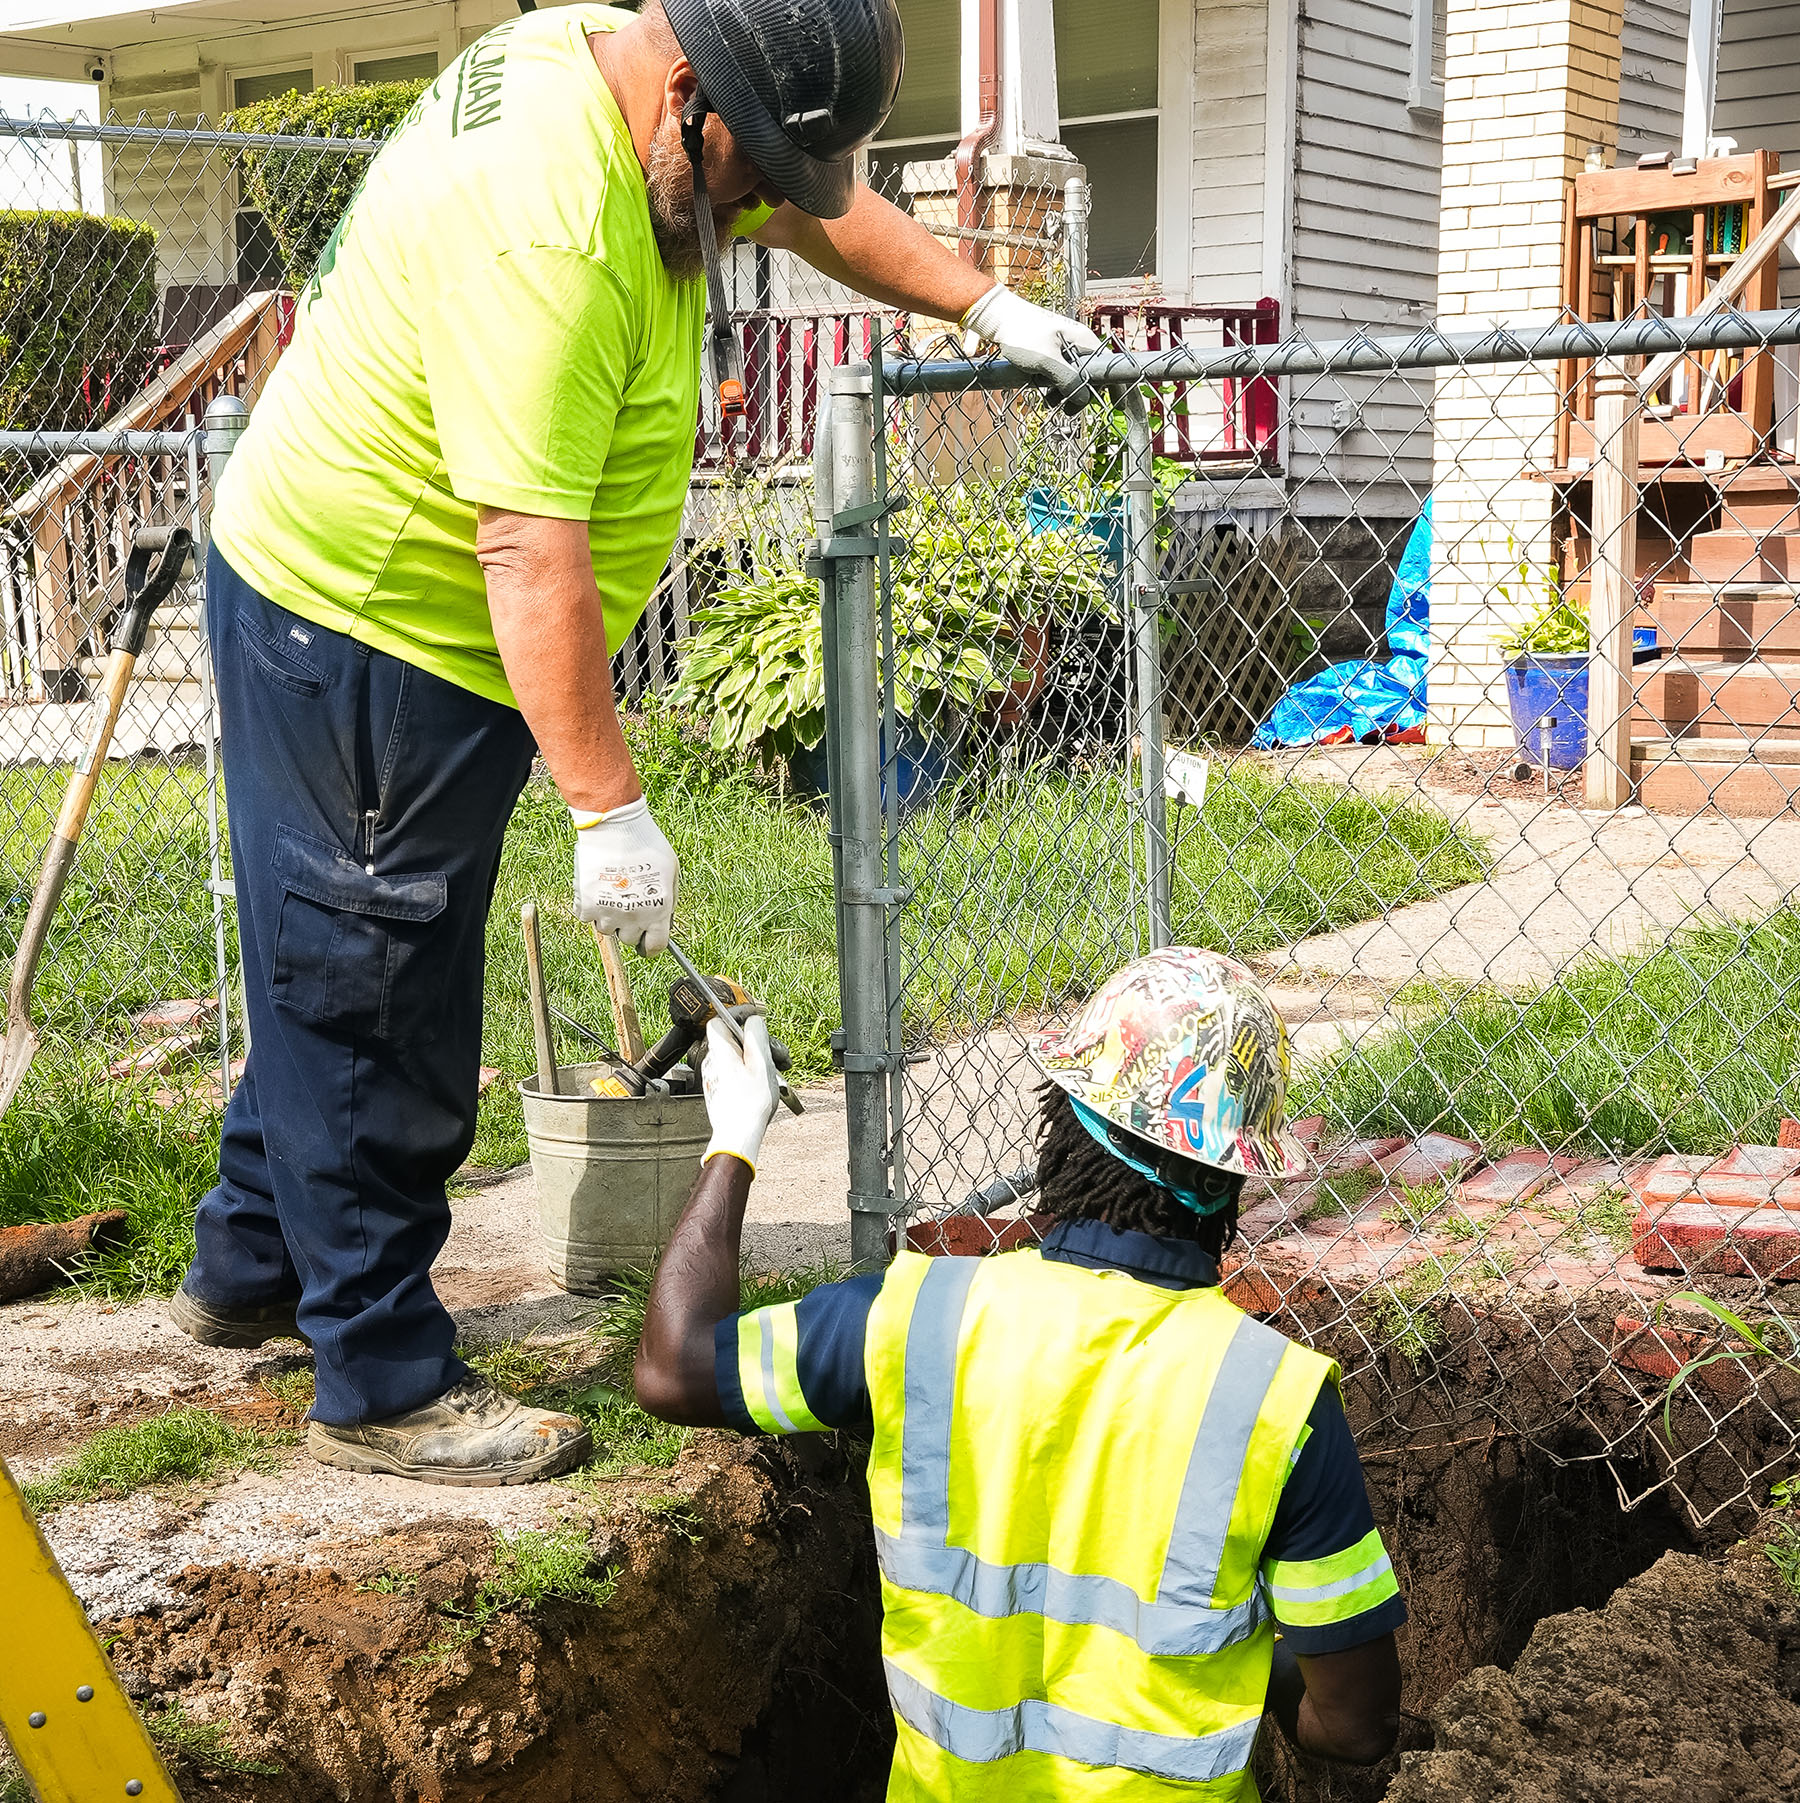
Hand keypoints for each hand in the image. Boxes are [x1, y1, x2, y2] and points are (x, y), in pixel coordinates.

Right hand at [571, 797, 676, 954]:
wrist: (615, 827)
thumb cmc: (646, 844)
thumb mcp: (672, 871)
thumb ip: (670, 899)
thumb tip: (665, 918)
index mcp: (658, 911)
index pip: (655, 946)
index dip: (651, 945)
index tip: (646, 941)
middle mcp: (634, 917)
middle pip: (629, 938)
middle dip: (631, 926)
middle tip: (628, 905)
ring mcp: (608, 913)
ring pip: (607, 929)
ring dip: (609, 917)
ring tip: (612, 892)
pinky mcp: (586, 904)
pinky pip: (587, 917)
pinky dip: (589, 907)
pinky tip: (596, 889)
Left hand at [700, 1014, 779, 1171]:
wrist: (738, 1136)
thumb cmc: (749, 1103)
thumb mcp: (760, 1062)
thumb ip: (756, 1035)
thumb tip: (753, 1020)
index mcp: (720, 1051)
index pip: (719, 1020)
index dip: (737, 1015)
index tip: (755, 1019)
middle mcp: (713, 1062)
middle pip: (734, 1040)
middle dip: (758, 1043)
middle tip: (777, 1054)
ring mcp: (716, 1077)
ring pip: (738, 1057)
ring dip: (759, 1059)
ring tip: (777, 1071)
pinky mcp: (720, 1090)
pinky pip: (736, 1072)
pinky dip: (752, 1072)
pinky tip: (766, 1084)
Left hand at [961, 284, 1103, 405]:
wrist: (998, 318)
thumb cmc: (1022, 335)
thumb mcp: (1046, 361)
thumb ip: (1067, 380)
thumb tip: (1085, 400)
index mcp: (1083, 340)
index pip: (1108, 365)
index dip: (1114, 386)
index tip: (1117, 405)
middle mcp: (1079, 342)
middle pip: (1091, 374)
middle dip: (1081, 394)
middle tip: (1069, 411)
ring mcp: (1066, 346)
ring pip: (1075, 375)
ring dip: (1065, 392)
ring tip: (1049, 402)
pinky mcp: (1053, 351)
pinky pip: (1061, 372)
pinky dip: (1055, 385)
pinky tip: (1044, 393)